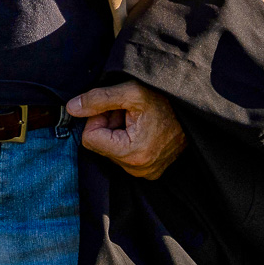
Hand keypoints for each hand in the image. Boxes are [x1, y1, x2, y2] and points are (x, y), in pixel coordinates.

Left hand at [68, 81, 185, 179]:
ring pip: (111, 150)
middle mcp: (139, 170)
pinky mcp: (151, 171)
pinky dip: (127, 139)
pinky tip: (142, 127)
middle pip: (100, 145)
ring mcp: (146, 173)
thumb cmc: (164, 97)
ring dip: (117, 131)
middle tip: (127, 111)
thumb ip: (97, 100)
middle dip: (108, 125)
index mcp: (132, 153)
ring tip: (136, 118)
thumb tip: (71, 108)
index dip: (97, 118)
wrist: (192, 107)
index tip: (114, 108)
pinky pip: (124, 156)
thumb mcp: (129, 91)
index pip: (89, 139)